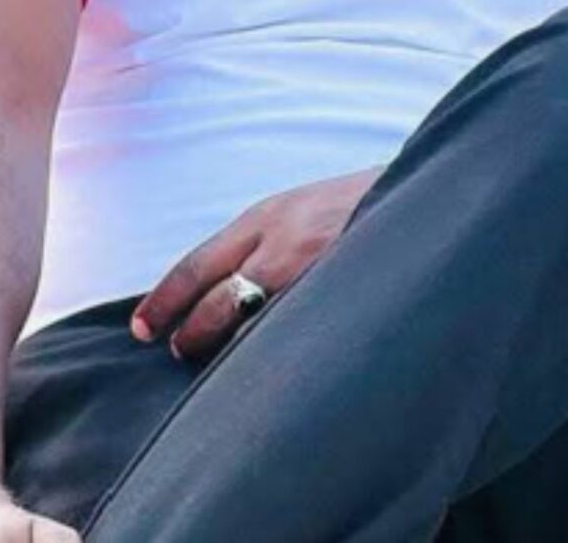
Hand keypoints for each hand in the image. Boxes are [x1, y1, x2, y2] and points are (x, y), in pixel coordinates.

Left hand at [131, 166, 384, 361]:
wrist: (425, 192)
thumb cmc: (358, 204)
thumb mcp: (301, 207)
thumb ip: (265, 241)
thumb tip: (224, 285)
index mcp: (266, 217)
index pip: (196, 265)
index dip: (164, 300)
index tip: (142, 328)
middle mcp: (282, 242)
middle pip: (215, 300)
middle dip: (191, 333)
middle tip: (179, 353)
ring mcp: (314, 271)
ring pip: (251, 327)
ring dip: (228, 356)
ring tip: (218, 376)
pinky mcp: (341, 293)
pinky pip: (294, 339)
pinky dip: (274, 360)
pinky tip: (271, 377)